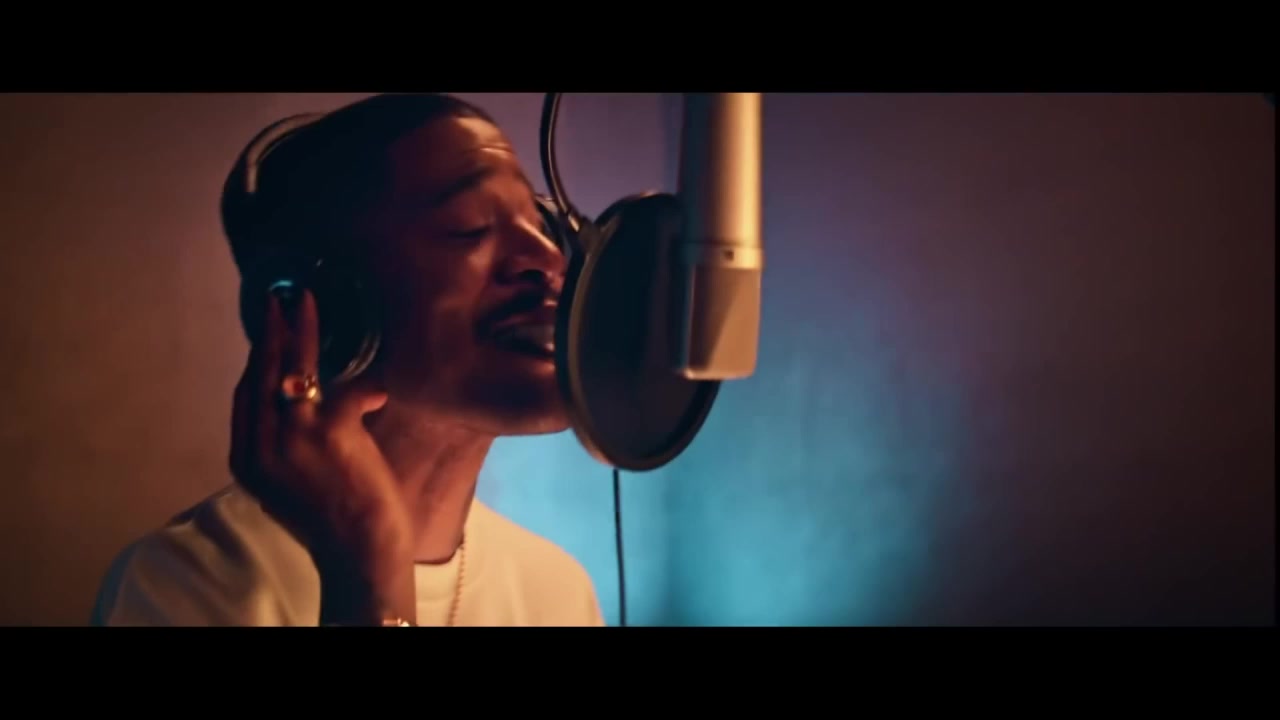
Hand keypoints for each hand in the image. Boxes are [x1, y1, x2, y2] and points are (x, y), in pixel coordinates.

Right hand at [229, 289, 414, 624]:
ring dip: (301, 331)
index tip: (264, 331)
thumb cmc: (333, 520)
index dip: (256, 359)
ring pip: (292, 370)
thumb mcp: (288, 484)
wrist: (358, 553)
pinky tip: (378, 391)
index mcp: (247, 459)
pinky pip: (346, 391)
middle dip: (270, 332)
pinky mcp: (329, 433)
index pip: (245, 395)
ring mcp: (292, 437)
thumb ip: (282, 446)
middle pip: (261, 374)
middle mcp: (261, 445)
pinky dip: (366, 388)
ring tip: (305, 303)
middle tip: (278, 300)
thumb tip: (296, 405)